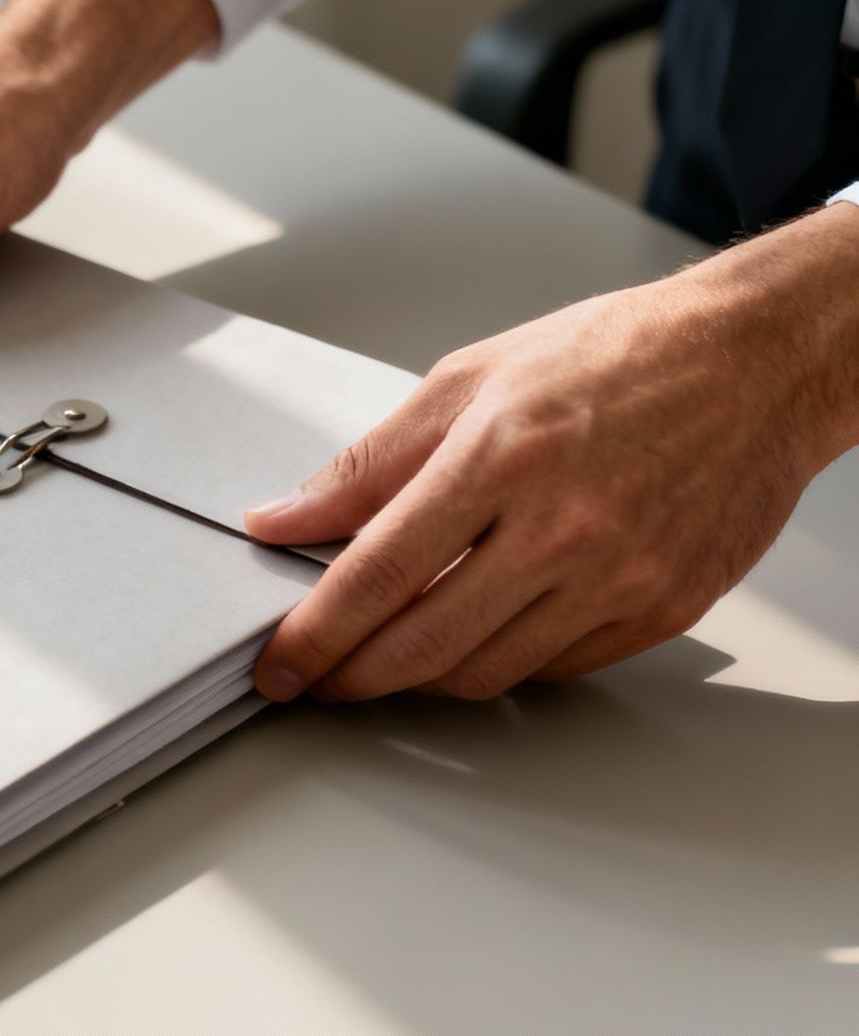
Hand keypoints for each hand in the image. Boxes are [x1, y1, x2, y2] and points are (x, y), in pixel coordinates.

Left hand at [244, 206, 858, 700]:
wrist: (760, 360)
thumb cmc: (617, 356)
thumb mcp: (468, 381)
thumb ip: (368, 464)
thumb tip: (284, 518)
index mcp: (500, 458)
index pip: (376, 575)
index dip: (313, 635)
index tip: (276, 664)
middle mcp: (563, 528)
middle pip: (423, 646)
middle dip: (350, 677)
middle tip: (314, 679)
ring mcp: (620, 578)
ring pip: (486, 672)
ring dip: (418, 678)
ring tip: (384, 655)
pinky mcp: (663, 610)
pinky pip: (554, 669)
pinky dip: (498, 663)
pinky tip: (473, 634)